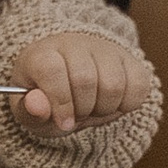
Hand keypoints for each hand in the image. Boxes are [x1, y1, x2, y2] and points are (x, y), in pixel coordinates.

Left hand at [9, 32, 154, 136]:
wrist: (71, 83)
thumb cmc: (46, 98)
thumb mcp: (29, 110)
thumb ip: (29, 111)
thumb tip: (36, 104)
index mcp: (42, 53)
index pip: (52, 71)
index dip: (59, 102)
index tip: (64, 123)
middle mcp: (74, 44)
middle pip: (85, 80)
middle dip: (82, 109)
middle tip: (76, 115)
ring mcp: (105, 49)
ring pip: (114, 85)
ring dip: (104, 109)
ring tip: (91, 108)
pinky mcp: (131, 60)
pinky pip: (138, 87)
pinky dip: (126, 105)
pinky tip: (110, 104)